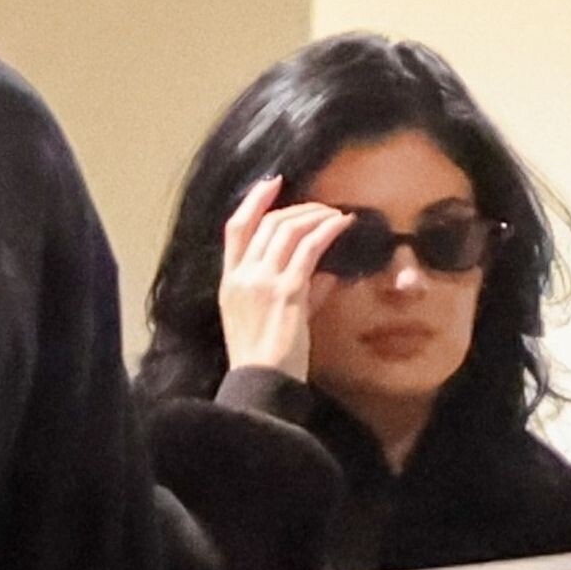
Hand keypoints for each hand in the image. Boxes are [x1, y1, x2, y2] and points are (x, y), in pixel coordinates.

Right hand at [219, 176, 353, 380]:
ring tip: (336, 215)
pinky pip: (309, 249)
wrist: (261, 386)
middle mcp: (242, 276)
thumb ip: (297, 295)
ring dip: (316, 216)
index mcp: (230, 283)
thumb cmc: (266, 363)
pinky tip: (341, 225)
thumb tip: (325, 276)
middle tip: (322, 207)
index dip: (254, 201)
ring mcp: (263, 281)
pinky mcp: (287, 291)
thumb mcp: (268, 322)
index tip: (272, 183)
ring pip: (288, 230)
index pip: (235, 229)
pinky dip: (326, 231)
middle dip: (298, 208)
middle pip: (267, 224)